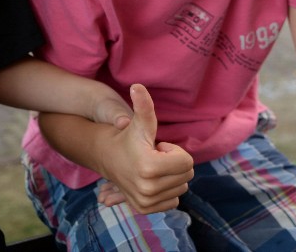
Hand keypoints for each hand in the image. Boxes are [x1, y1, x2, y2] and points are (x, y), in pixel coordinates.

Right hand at [94, 84, 193, 212]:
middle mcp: (148, 189)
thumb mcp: (140, 122)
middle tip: (154, 156)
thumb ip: (143, 106)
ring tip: (152, 167)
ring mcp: (146, 202)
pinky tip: (152, 180)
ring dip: (171, 176)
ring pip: (181, 188)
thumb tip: (138, 86)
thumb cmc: (129, 136)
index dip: (174, 151)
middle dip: (174, 163)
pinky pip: (174, 201)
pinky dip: (168, 190)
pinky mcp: (145, 209)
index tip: (157, 147)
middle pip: (187, 175)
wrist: (108, 157)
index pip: (187, 162)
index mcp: (150, 168)